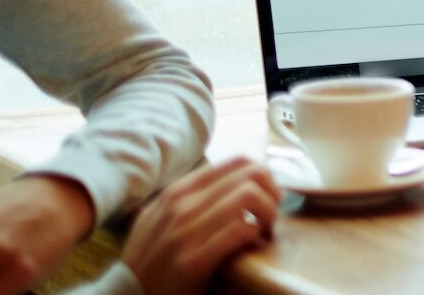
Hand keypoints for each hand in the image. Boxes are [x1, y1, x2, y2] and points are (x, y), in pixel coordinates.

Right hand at [122, 157, 280, 294]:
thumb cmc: (151, 260)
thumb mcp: (160, 218)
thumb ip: (190, 198)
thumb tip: (233, 181)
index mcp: (178, 192)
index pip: (238, 162)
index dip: (263, 177)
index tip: (267, 197)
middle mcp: (181, 205)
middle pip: (250, 174)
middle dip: (272, 193)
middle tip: (270, 215)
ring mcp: (184, 231)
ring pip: (249, 195)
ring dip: (268, 213)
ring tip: (263, 230)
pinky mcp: (193, 260)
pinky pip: (241, 228)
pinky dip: (256, 233)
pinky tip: (252, 245)